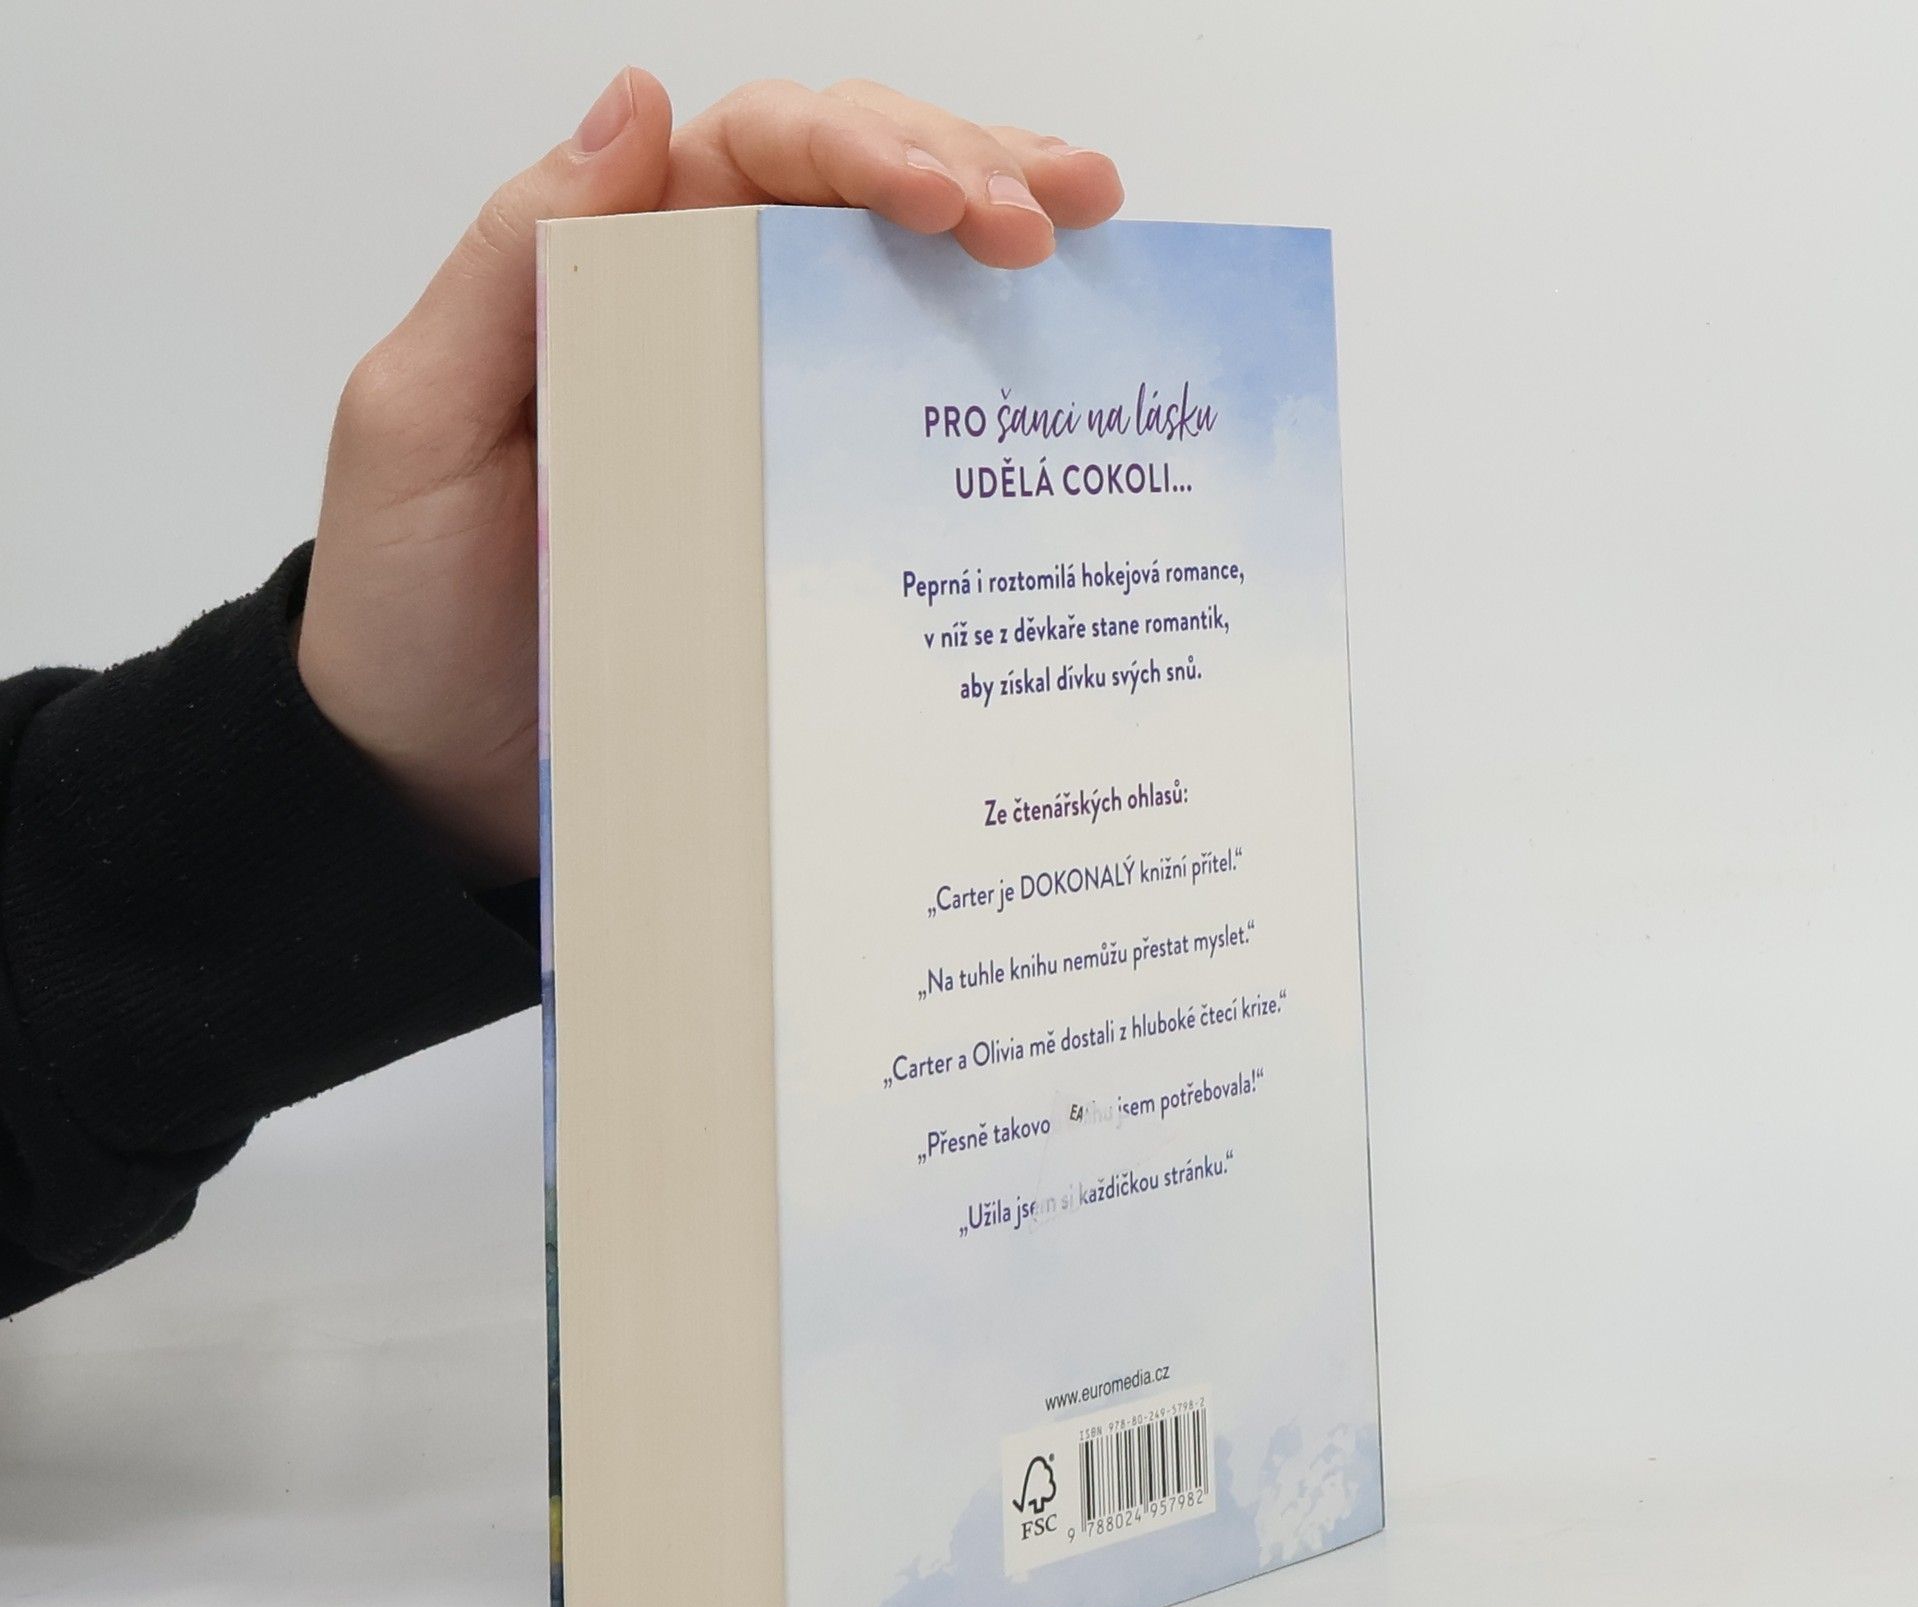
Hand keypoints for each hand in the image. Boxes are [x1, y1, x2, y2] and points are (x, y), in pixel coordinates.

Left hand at [297, 73, 1125, 883]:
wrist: (433, 778)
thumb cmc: (406, 608)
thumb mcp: (420, 420)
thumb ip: (511, 262)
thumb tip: (638, 102)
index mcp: (614, 273)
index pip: (758, 153)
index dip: (864, 147)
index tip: (951, 200)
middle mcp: (698, 324)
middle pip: (849, 196)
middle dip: (967, 173)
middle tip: (1060, 216)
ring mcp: (758, 418)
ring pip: (892, 291)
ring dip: (998, 244)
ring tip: (1097, 240)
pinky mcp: (794, 519)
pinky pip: (895, 427)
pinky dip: (980, 388)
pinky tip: (1059, 373)